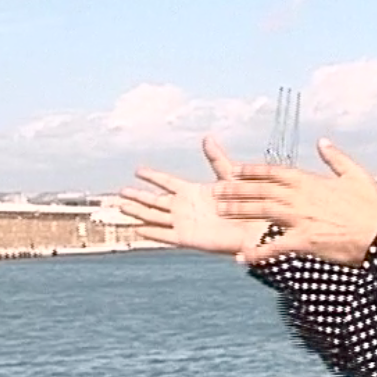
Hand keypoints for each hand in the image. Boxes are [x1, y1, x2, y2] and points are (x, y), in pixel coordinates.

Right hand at [117, 137, 266, 253]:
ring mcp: (185, 223)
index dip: (152, 177)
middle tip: (120, 192)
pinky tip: (136, 229)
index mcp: (194, 192)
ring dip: (138, 212)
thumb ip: (216, 159)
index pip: (167, 182)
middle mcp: (185, 207)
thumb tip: (207, 137)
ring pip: (154, 217)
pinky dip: (151, 232)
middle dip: (138, 196)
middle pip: (155, 201)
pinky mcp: (188, 238)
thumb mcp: (229, 177)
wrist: (256, 226)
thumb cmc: (247, 202)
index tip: (137, 171)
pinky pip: (164, 235)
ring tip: (121, 208)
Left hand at [215, 138, 376, 266]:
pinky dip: (258, 252)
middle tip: (216, 190)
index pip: (275, 172)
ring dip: (239, 211)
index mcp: (312, 180)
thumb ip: (335, 158)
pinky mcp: (305, 241)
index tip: (235, 170)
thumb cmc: (372, 206)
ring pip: (262, 212)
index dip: (253, 171)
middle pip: (262, 190)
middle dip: (237, 189)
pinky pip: (276, 246)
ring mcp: (301, 219)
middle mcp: (302, 197)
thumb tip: (322, 141)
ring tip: (220, 211)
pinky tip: (243, 257)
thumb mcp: (356, 174)